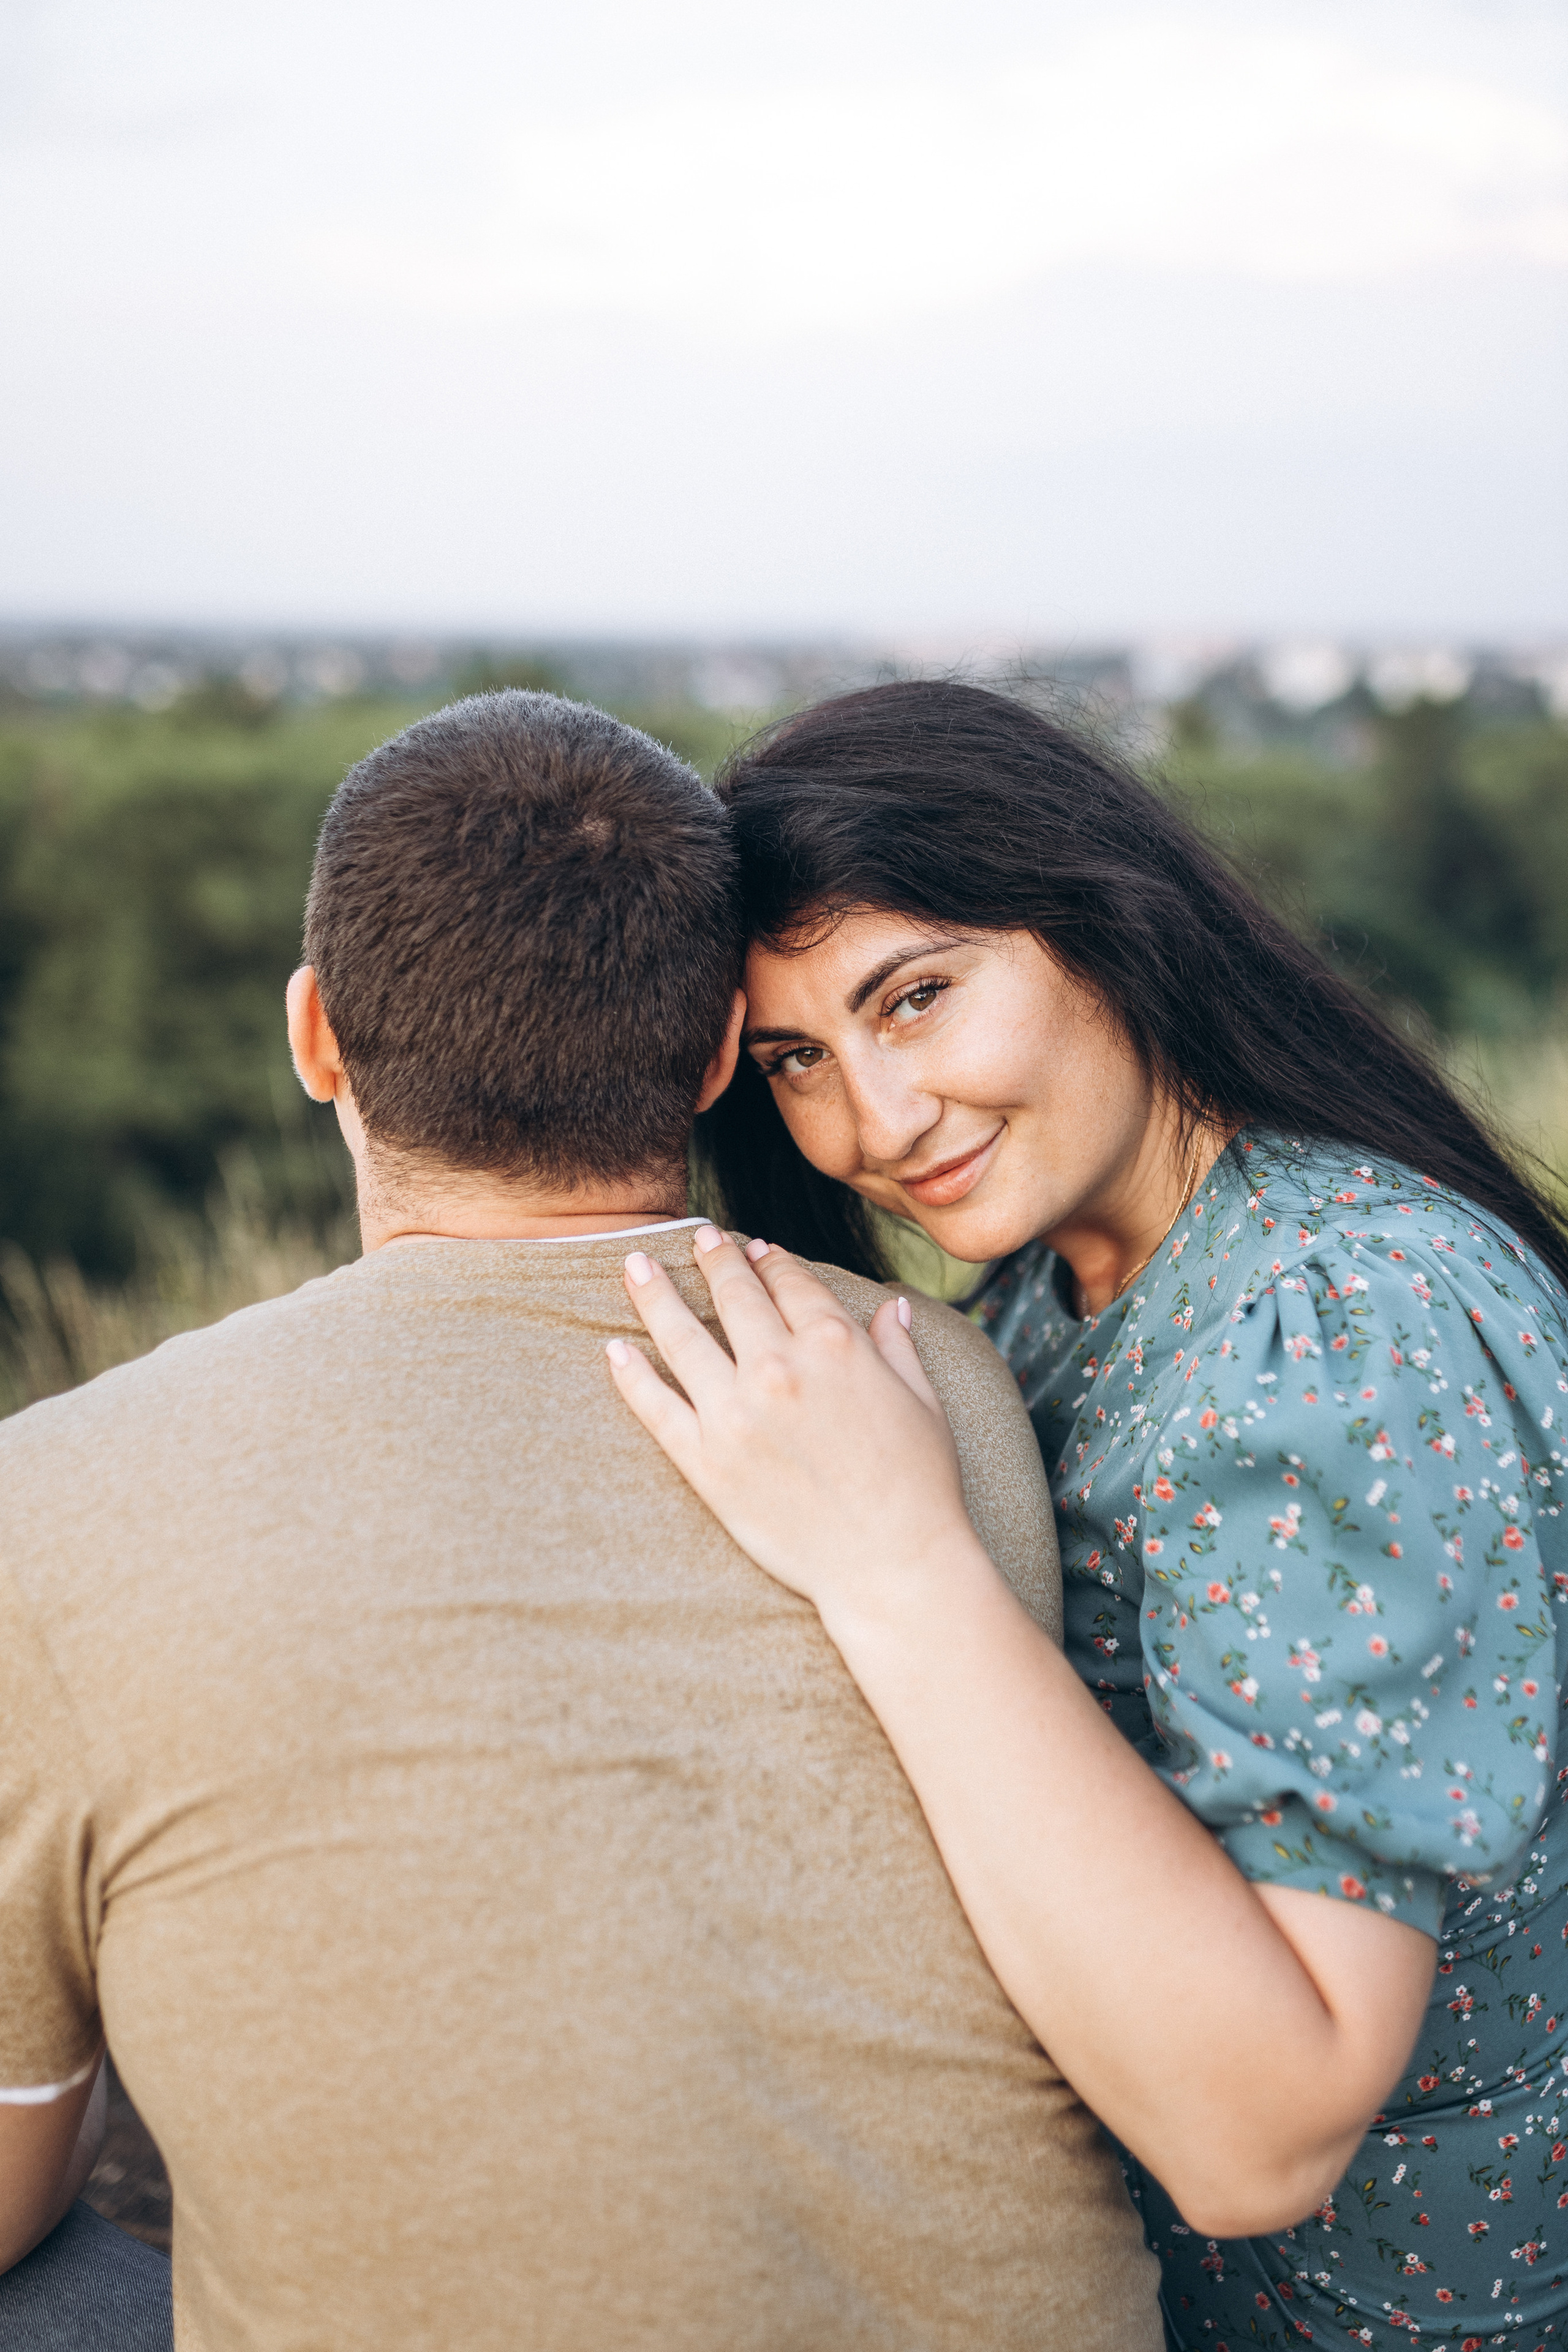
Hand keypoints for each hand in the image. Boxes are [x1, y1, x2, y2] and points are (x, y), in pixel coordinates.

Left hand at [605, 1227, 982, 1627]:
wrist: (892, 1565)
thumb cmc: (919, 1486)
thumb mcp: (923, 1404)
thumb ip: (898, 1349)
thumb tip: (891, 1309)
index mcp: (836, 1344)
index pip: (791, 1283)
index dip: (772, 1260)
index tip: (756, 1248)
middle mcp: (779, 1367)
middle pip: (733, 1295)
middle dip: (713, 1259)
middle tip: (696, 1237)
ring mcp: (736, 1413)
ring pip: (681, 1336)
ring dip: (655, 1294)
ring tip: (635, 1265)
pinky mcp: (706, 1462)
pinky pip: (655, 1408)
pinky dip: (631, 1376)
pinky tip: (615, 1350)